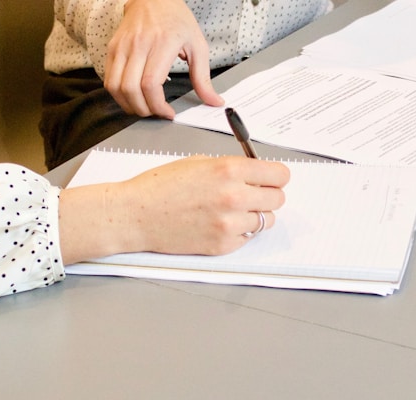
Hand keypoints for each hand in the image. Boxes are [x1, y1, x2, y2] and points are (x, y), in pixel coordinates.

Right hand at [59, 156, 288, 263]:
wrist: (136, 215)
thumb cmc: (161, 186)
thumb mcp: (199, 162)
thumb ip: (231, 167)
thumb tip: (256, 174)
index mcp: (229, 170)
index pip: (279, 175)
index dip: (275, 176)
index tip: (271, 179)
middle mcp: (234, 196)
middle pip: (278, 199)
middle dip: (267, 195)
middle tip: (252, 195)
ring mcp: (229, 224)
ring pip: (266, 221)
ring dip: (255, 215)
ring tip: (233, 211)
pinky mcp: (222, 245)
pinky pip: (247, 238)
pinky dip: (239, 232)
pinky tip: (218, 224)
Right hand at [104, 0, 224, 118]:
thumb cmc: (176, 20)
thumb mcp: (198, 45)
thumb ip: (203, 77)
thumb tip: (214, 101)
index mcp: (162, 44)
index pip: (150, 83)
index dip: (157, 106)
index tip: (168, 112)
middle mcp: (138, 45)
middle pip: (131, 89)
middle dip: (143, 110)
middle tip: (156, 113)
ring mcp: (122, 46)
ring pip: (115, 87)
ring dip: (128, 105)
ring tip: (144, 107)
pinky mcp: (112, 48)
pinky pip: (109, 79)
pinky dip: (119, 94)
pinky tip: (133, 96)